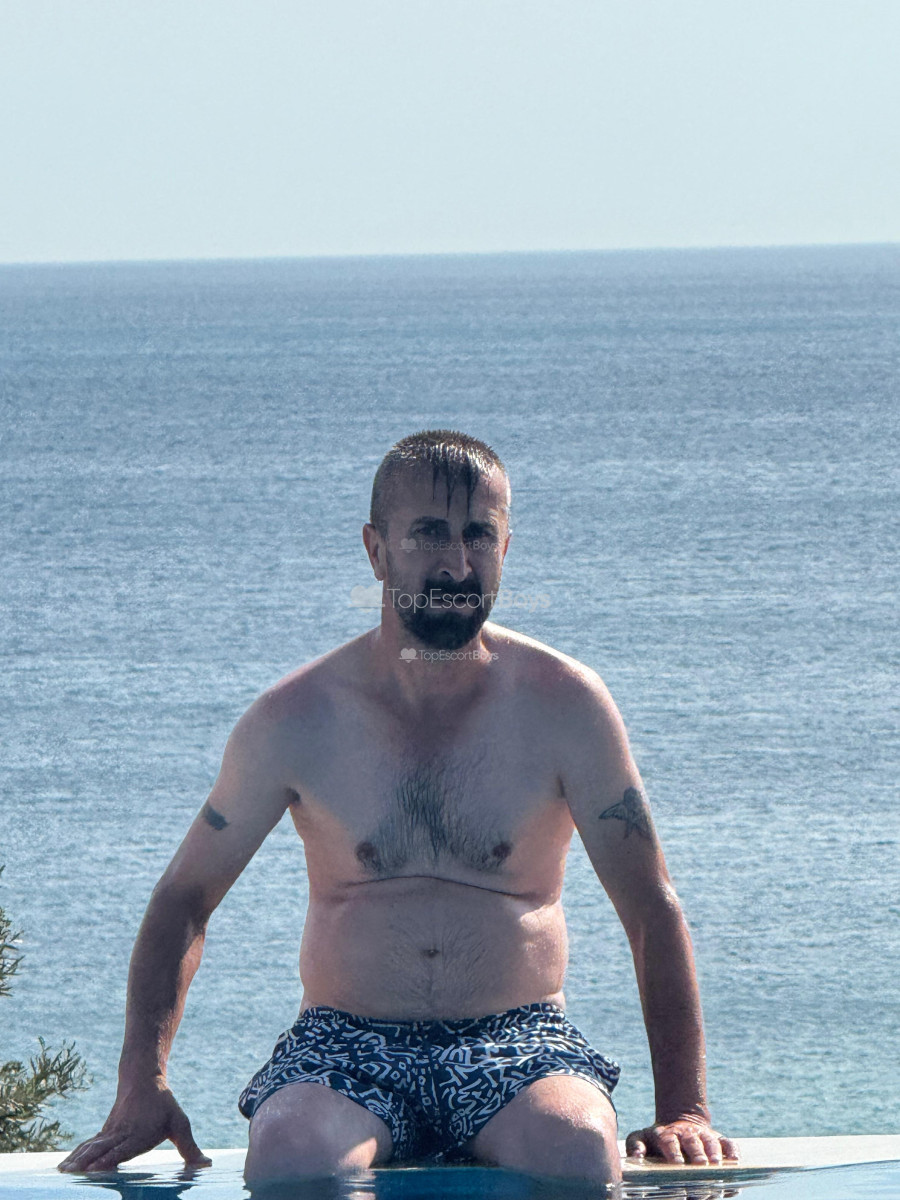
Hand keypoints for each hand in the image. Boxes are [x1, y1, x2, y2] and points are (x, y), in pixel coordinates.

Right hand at [58, 1078, 210, 1172]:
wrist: (143, 1079)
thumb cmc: (164, 1105)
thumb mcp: (180, 1124)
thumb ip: (190, 1148)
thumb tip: (206, 1166)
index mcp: (139, 1134)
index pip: (122, 1148)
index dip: (108, 1159)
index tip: (93, 1168)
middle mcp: (122, 1134)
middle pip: (101, 1150)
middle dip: (86, 1163)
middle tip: (70, 1175)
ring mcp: (110, 1132)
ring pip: (91, 1147)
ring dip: (76, 1160)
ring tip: (62, 1173)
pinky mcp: (104, 1132)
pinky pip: (87, 1145)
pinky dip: (75, 1155)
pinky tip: (63, 1166)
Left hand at [626, 1117, 738, 1164]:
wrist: (678, 1123)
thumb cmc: (657, 1139)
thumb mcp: (641, 1137)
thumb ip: (636, 1146)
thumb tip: (637, 1157)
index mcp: (667, 1135)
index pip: (670, 1143)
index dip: (674, 1152)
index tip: (677, 1164)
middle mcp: (687, 1134)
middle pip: (693, 1143)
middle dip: (697, 1156)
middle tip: (701, 1168)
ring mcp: (704, 1136)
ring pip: (711, 1143)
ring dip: (714, 1153)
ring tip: (717, 1166)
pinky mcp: (718, 1140)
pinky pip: (729, 1144)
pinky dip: (733, 1152)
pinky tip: (736, 1162)